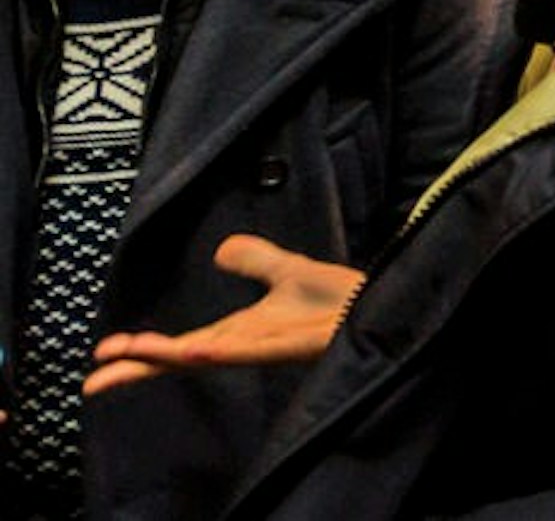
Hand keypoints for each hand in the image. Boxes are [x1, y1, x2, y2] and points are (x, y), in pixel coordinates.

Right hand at [89, 238, 361, 393]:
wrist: (382, 303)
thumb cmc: (338, 298)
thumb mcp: (287, 270)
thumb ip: (255, 260)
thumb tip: (221, 250)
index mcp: (238, 333)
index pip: (179, 347)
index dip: (142, 352)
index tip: (101, 356)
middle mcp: (246, 346)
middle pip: (181, 360)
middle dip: (139, 369)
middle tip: (93, 381)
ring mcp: (267, 348)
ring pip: (208, 356)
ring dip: (167, 357)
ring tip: (128, 355)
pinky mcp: (293, 346)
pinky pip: (251, 351)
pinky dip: (219, 351)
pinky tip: (192, 350)